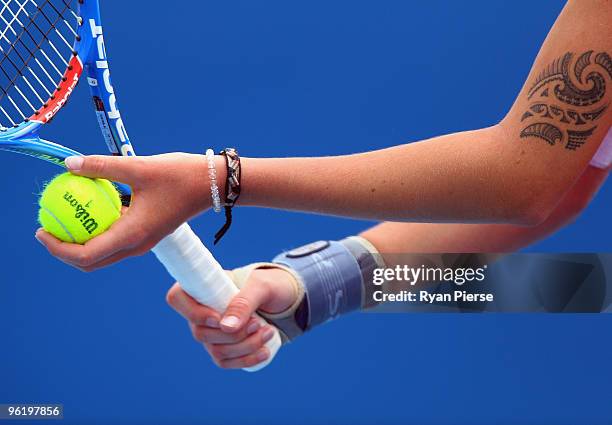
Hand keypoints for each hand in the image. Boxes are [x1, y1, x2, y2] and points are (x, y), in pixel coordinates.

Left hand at [36, 153, 220, 270]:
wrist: (212, 184)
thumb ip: (102, 167)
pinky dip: (96, 232)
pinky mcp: (146, 234)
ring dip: (79, 243)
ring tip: (64, 219)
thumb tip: (69, 163)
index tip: (42, 229)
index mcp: (133, 234)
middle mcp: (137, 245)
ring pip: (102, 255)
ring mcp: (142, 242)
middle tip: (47, 228)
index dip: (58, 248)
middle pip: (91, 262)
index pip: (86, 255)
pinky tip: (90, 208)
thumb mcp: (138, 167)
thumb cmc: (180, 175)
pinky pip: (114, 241)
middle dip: (64, 250)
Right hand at [166, 267, 298, 368]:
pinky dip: (247, 360)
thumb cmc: (267, 285)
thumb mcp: (261, 286)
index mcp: (202, 287)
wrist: (280, 298)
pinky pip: (226, 362)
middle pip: (200, 333)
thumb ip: (243, 302)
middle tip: (258, 323)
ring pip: (216, 351)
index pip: (177, 298)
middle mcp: (199, 312)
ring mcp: (210, 332)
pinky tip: (264, 351)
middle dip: (234, 334)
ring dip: (245, 346)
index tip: (218, 317)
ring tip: (269, 332)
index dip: (193, 313)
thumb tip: (225, 327)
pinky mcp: (223, 348)